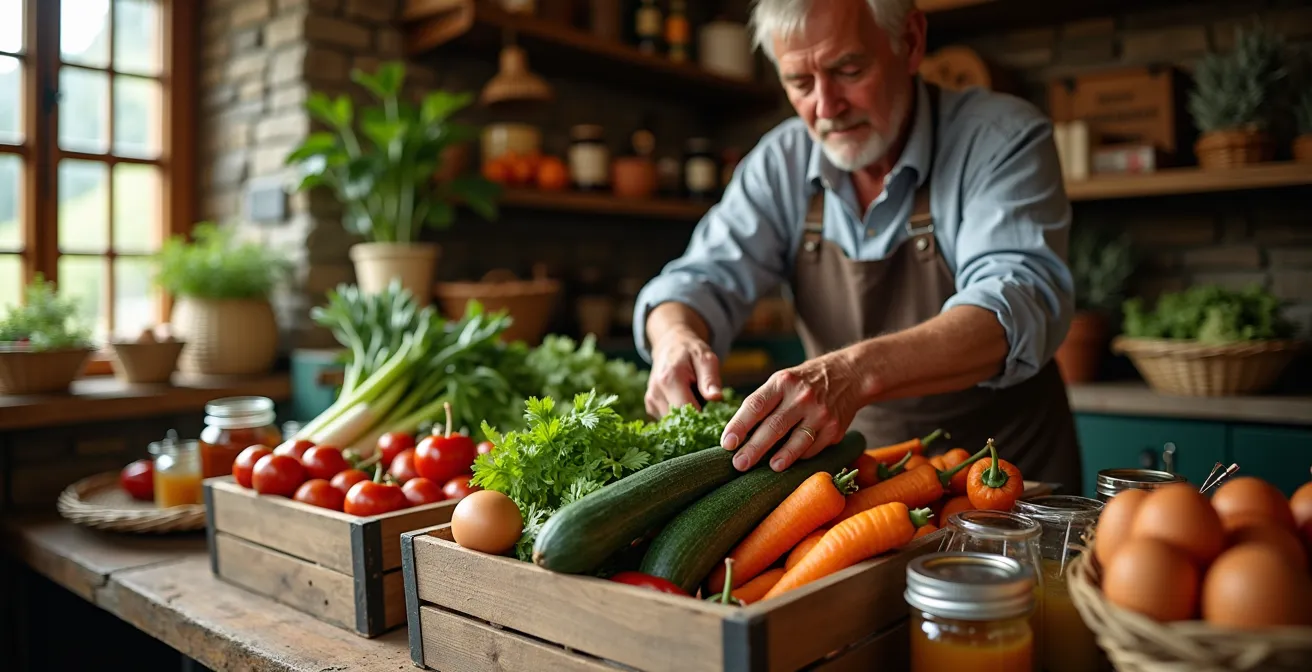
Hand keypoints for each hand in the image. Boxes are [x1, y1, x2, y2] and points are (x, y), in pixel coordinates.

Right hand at [645, 327, 722, 417]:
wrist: (669, 345)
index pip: (687, 410)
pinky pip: (668, 420)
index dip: (702, 417)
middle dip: (694, 418)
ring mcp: (651, 401)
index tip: (713, 416)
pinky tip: (683, 401)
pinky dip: (678, 416)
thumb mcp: (706, 359)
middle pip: (679, 420)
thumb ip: (710, 379)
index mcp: (670, 379)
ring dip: (686, 418)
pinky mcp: (650, 407)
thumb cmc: (690, 352)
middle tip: (704, 405)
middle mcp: (656, 392)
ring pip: (673, 423)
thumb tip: (716, 398)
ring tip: (693, 399)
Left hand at [720, 352, 863, 471]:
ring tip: (768, 468)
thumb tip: (737, 434)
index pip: (756, 405)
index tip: (727, 443)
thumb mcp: (783, 381)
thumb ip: (763, 403)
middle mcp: (802, 396)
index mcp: (782, 382)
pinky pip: (813, 448)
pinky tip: (788, 461)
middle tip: (739, 464)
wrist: (849, 375)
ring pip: (797, 440)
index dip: (739, 425)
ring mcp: (820, 413)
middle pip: (774, 426)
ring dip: (782, 457)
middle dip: (754, 448)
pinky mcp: (835, 428)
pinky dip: (799, 456)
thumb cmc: (804, 382)